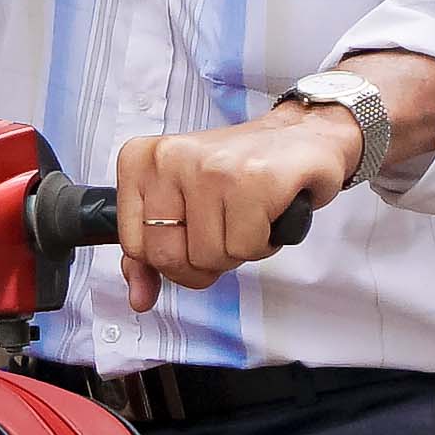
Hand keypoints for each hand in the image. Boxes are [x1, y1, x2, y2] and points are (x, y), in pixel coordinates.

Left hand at [114, 109, 364, 296]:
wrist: (300, 138)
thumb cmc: (240, 171)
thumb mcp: (182, 205)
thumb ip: (152, 251)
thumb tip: (139, 296)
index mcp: (141, 161)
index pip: (135, 246)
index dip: (171, 259)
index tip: (193, 237)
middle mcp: (169, 158)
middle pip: (168, 258)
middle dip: (204, 261)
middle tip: (225, 230)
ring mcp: (209, 167)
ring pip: (209, 257)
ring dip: (238, 251)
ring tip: (247, 215)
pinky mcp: (251, 180)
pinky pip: (246, 248)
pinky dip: (263, 243)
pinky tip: (266, 213)